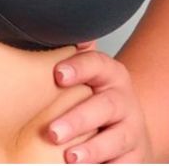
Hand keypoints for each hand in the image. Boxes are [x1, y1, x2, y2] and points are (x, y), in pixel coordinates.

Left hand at [47, 40, 152, 162]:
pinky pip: (123, 163)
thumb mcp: (84, 72)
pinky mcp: (135, 156)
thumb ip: (70, 55)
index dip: (78, 68)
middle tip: (52, 132)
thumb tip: (48, 32)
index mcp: (109, 74)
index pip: (96, 64)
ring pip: (117, 139)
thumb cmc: (92, 93)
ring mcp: (132, 129)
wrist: (125, 123)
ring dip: (92, 149)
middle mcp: (123, 100)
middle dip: (78, 120)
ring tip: (69, 157)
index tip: (57, 75)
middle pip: (105, 107)